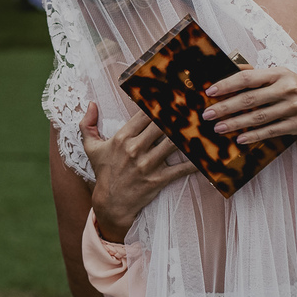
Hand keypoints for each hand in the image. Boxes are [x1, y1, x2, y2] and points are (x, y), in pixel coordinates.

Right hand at [80, 103, 193, 242]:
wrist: (110, 203)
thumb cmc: (103, 172)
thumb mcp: (91, 147)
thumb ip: (87, 124)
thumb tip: (90, 103)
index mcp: (122, 138)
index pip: (144, 114)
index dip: (159, 102)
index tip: (172, 93)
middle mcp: (135, 149)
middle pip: (162, 124)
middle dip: (178, 113)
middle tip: (194, 103)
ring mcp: (148, 165)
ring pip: (174, 143)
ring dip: (189, 133)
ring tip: (204, 122)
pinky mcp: (158, 179)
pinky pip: (181, 168)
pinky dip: (197, 162)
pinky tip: (209, 154)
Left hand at [203, 68, 296, 142]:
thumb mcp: (281, 76)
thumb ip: (257, 74)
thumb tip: (230, 66)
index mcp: (279, 74)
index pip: (248, 77)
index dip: (227, 84)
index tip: (210, 92)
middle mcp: (288, 88)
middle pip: (250, 99)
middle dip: (226, 107)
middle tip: (207, 114)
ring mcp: (295, 107)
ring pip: (259, 117)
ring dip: (236, 123)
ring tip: (218, 128)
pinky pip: (272, 131)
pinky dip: (255, 135)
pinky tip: (240, 138)